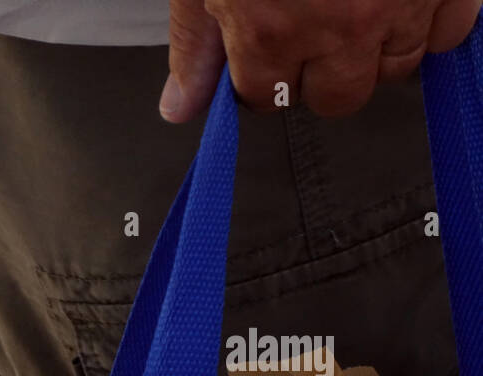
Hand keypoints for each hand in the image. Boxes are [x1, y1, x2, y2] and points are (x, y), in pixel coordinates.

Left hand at [160, 0, 481, 121]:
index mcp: (270, 27)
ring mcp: (401, 1)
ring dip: (378, 48)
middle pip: (338, 97)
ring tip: (360, 4)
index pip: (266, 98)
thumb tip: (181, 108)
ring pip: (398, 67)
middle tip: (316, 30)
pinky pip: (452, 31)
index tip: (266, 53)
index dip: (263, 78)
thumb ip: (196, 45)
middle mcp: (340, 26)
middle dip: (323, 74)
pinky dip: (432, 19)